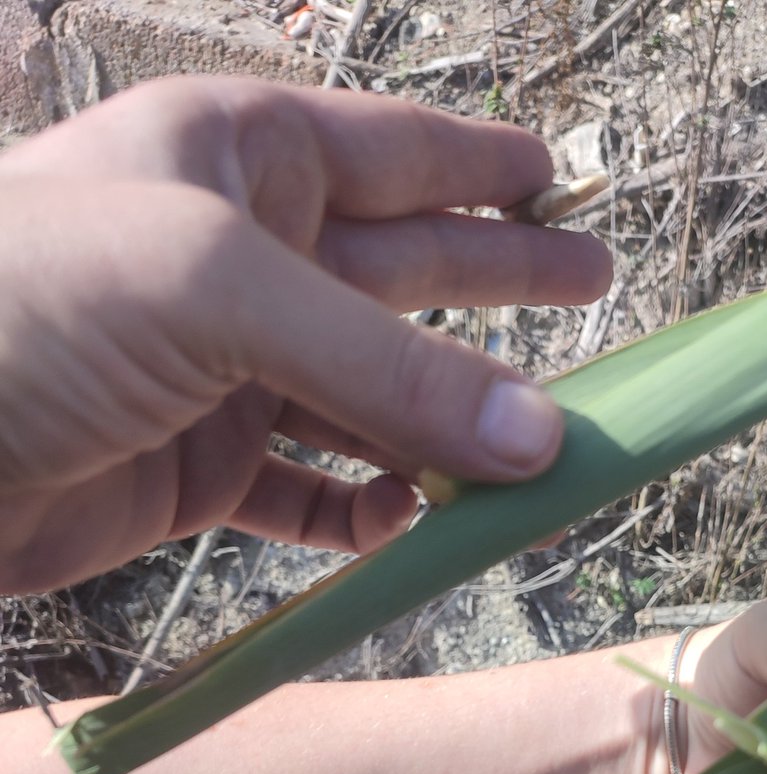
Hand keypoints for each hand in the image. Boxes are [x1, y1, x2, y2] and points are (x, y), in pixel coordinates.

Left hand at [0, 77, 610, 592]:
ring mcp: (225, 365)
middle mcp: (242, 255)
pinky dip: (367, 506)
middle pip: (408, 268)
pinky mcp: (203, 464)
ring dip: (447, 423)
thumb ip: (386, 365)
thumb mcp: (215, 290)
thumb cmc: (20, 305)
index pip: (399, 152)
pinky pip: (316, 484)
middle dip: (504, 281)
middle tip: (597, 281)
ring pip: (375, 393)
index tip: (563, 179)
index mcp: (240, 158)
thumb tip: (539, 432)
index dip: (488, 166)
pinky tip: (406, 516)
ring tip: (531, 449)